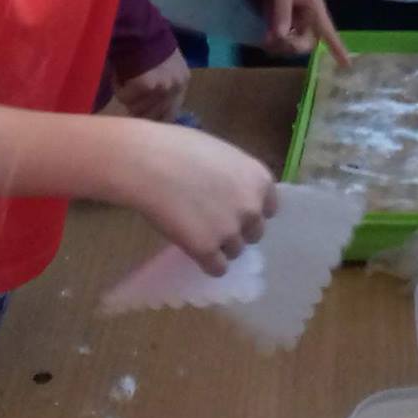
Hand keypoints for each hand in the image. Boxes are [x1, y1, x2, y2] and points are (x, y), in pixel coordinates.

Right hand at [114, 49, 188, 121]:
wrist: (138, 26)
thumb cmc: (147, 42)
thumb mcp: (163, 65)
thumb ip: (162, 86)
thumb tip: (149, 109)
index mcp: (182, 82)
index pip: (170, 114)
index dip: (152, 114)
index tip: (138, 110)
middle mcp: (176, 87)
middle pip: (152, 115)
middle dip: (137, 106)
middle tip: (127, 93)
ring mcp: (163, 88)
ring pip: (136, 108)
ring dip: (126, 97)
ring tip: (123, 78)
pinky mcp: (146, 85)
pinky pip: (125, 98)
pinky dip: (118, 88)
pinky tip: (119, 74)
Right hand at [117, 123, 278, 275]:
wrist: (148, 163)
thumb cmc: (178, 148)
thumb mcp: (221, 155)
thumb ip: (236, 178)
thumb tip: (233, 193)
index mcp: (259, 180)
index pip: (269, 209)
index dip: (249, 211)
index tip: (232, 210)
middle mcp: (252, 208)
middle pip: (254, 233)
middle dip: (236, 230)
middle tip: (209, 221)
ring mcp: (231, 231)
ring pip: (235, 252)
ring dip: (219, 247)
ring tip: (193, 230)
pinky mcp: (207, 250)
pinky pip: (217, 268)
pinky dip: (206, 262)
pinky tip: (191, 248)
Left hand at [262, 0, 350, 63]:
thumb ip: (283, 11)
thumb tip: (282, 35)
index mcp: (315, 10)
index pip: (329, 31)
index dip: (337, 47)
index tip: (346, 64)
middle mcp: (310, 21)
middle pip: (308, 43)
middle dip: (293, 45)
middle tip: (276, 39)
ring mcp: (299, 25)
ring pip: (295, 46)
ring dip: (282, 47)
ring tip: (266, 40)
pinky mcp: (288, 28)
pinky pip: (284, 43)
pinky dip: (275, 45)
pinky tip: (265, 41)